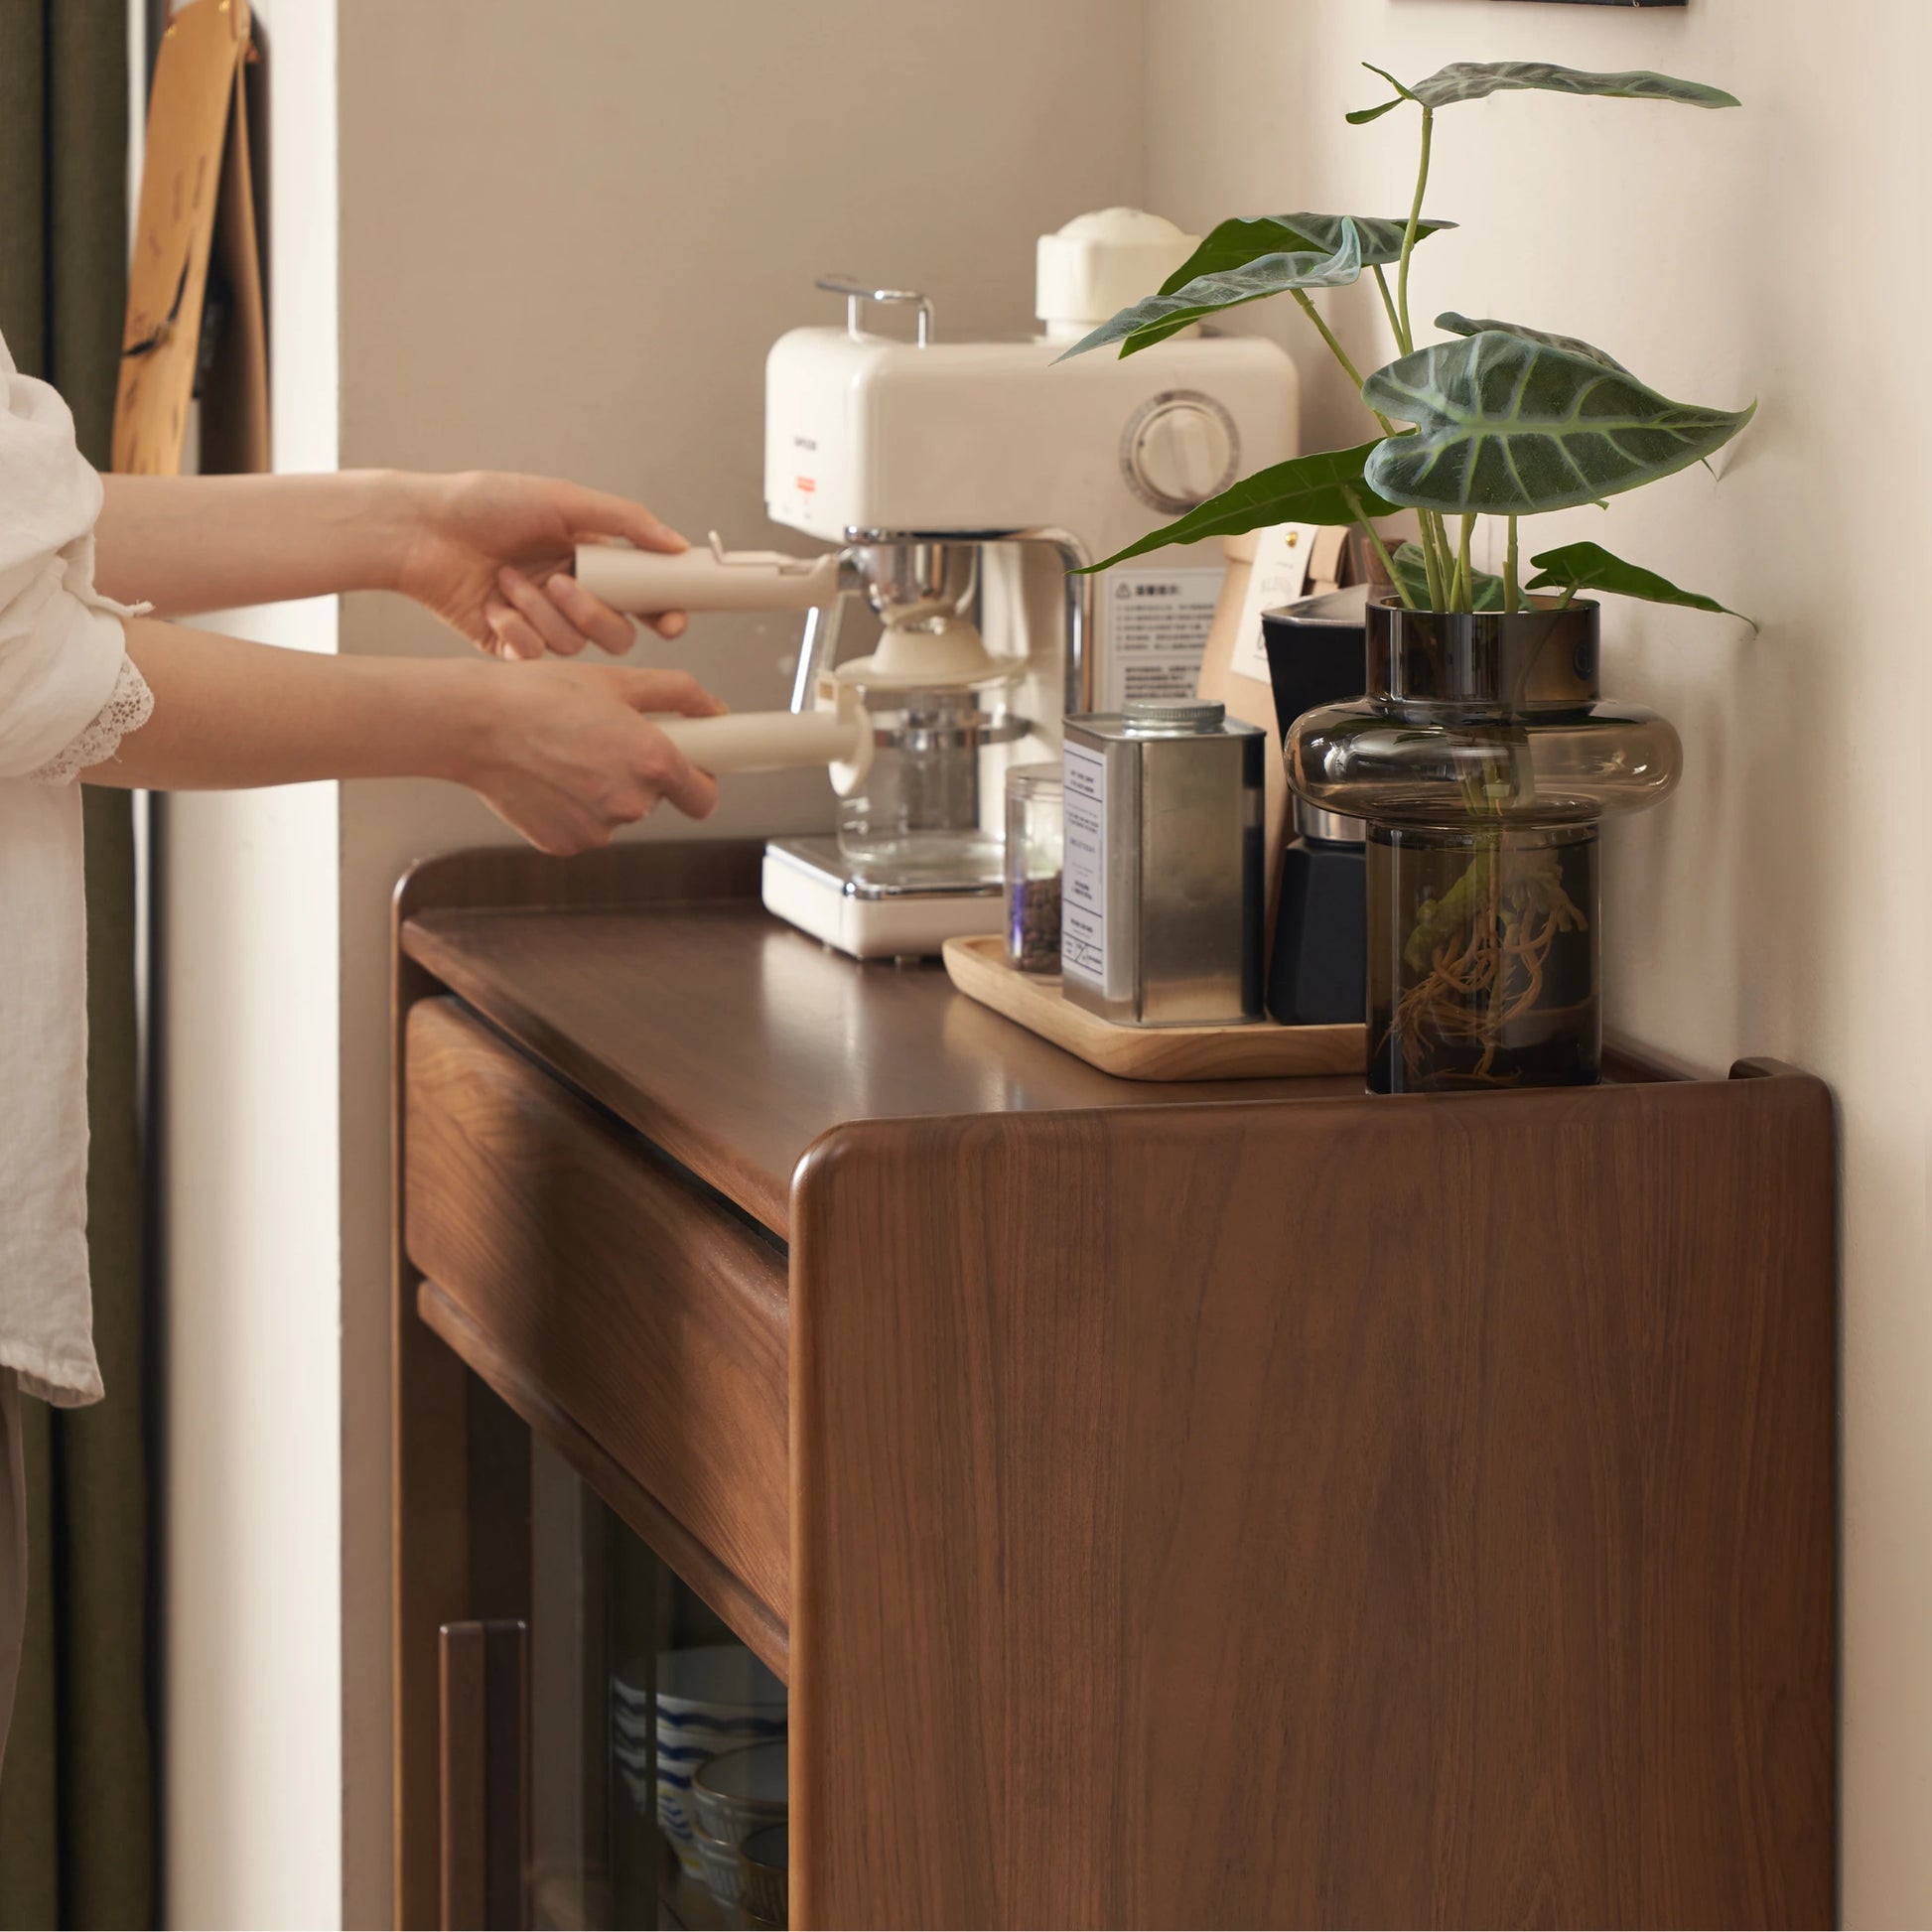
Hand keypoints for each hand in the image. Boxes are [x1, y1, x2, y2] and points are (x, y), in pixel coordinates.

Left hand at [395, 470, 689, 658]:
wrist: (420, 531)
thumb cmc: (484, 504)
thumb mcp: (562, 499)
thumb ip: (625, 521)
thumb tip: (677, 544)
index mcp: (591, 561)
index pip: (645, 598)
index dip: (664, 613)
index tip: (670, 622)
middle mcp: (572, 596)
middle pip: (617, 634)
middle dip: (593, 613)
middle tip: (562, 582)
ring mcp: (542, 624)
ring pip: (574, 647)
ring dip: (540, 611)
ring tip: (506, 579)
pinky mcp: (511, 647)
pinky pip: (535, 658)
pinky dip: (515, 629)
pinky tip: (490, 603)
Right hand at [456, 660, 726, 853]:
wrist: (473, 724)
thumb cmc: (539, 695)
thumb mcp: (617, 680)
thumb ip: (679, 694)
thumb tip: (715, 710)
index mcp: (653, 762)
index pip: (704, 797)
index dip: (698, 779)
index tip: (688, 767)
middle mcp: (631, 804)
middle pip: (657, 801)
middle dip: (641, 775)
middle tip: (605, 740)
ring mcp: (597, 830)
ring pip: (618, 813)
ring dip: (604, 790)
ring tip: (567, 752)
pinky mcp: (564, 845)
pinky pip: (584, 827)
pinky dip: (573, 807)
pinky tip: (548, 776)